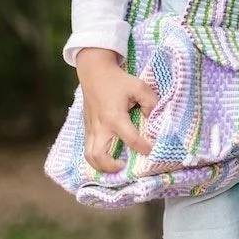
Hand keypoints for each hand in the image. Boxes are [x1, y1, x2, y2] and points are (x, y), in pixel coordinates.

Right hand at [76, 48, 158, 173]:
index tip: (151, 150)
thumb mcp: (139, 86)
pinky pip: (88, 148)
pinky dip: (95, 157)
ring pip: (89, 156)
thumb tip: (151, 117)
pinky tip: (107, 157)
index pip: (131, 139)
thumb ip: (150, 102)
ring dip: (100, 166)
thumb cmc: (118, 79)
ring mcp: (91, 128)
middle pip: (99, 155)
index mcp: (115, 117)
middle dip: (111, 166)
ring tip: (114, 166)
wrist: (94, 72)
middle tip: (124, 165)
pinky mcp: (87, 127)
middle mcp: (100, 126)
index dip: (143, 147)